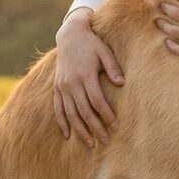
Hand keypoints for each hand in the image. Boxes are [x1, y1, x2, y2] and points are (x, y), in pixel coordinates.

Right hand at [53, 9, 124, 146]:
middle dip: (95, 128)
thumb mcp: (105, 51)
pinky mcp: (57, 88)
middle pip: (84, 111)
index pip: (97, 101)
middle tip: (105, 141)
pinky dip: (62, 123)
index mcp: (85, 75)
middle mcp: (72, 83)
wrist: (69, 35)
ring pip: (71, 114)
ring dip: (80, 130)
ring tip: (90, 143)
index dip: (106, 115)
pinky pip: (58, 109)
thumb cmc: (92, 43)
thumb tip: (121, 83)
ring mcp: (62, 86)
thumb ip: (113, 67)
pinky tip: (67, 135)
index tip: (115, 125)